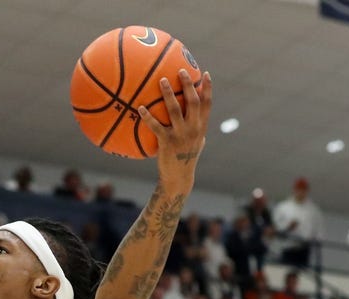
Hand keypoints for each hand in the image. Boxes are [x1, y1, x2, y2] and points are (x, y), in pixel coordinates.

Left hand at [138, 69, 211, 190]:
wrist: (179, 177)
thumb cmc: (185, 158)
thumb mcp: (196, 141)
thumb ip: (195, 127)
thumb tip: (191, 114)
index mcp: (202, 127)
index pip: (208, 104)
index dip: (208, 89)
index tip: (206, 74)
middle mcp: (194, 129)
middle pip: (193, 102)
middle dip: (188, 85)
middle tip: (181, 71)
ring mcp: (181, 135)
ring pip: (175, 110)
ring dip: (168, 94)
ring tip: (161, 80)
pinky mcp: (167, 142)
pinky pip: (156, 126)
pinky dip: (148, 116)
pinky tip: (140, 108)